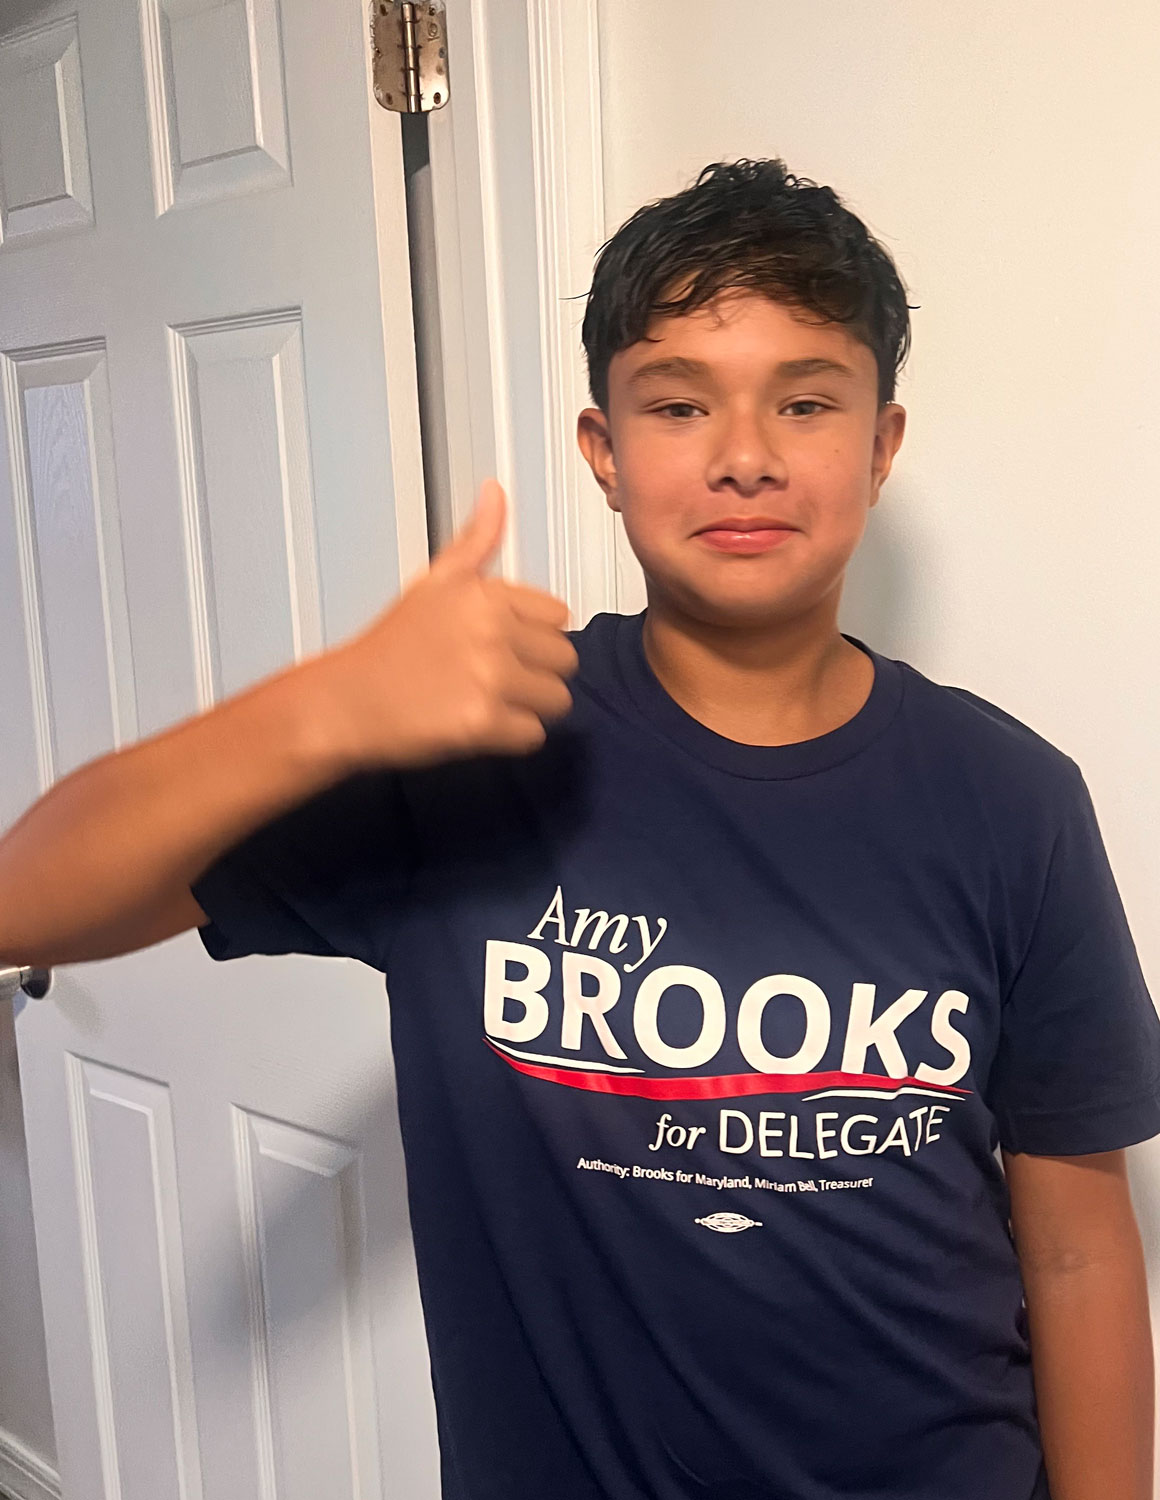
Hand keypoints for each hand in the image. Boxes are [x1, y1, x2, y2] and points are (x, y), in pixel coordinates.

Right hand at [319, 480, 578, 770]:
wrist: (345, 702)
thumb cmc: (389, 647)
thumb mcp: (433, 582)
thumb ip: (476, 539)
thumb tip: (496, 492)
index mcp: (485, 594)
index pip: (559, 616)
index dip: (532, 635)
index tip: (501, 643)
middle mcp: (492, 631)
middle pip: (565, 659)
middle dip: (536, 672)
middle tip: (492, 676)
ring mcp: (489, 678)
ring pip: (556, 700)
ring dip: (528, 707)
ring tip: (484, 699)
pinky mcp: (483, 722)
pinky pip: (533, 735)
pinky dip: (511, 737)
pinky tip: (476, 723)